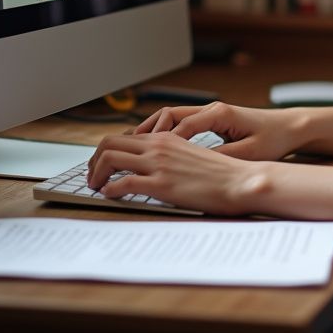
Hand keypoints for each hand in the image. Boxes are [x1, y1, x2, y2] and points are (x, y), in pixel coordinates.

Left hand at [86, 131, 266, 213]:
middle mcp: (159, 147)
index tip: (101, 165)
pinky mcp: (162, 184)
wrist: (240, 180)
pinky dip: (110, 190)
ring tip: (96, 187)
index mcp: (166, 138)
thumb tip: (153, 167)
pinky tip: (110, 196)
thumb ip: (171, 156)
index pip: (123, 136)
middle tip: (92, 176)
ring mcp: (159, 164)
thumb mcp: (192, 156)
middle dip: (93, 160)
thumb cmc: (222, 173)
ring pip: (110, 159)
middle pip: (110, 143)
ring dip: (96, 174)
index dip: (106, 151)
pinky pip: (123, 183)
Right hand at [133, 102, 304, 160]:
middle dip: (145, 132)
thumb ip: (223, 156)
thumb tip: (197, 165)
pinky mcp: (211, 120)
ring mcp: (209, 112)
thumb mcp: (249, 152)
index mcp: (219, 114)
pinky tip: (154, 148)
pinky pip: (179, 123)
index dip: (162, 144)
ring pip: (170, 117)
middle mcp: (211, 109)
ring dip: (151, 131)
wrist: (290, 127)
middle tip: (124, 149)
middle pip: (168, 115)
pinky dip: (163, 133)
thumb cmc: (273, 138)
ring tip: (131, 148)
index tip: (146, 159)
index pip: (181, 126)